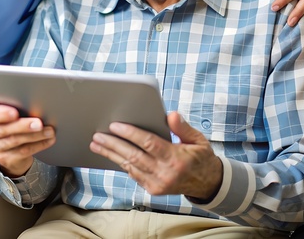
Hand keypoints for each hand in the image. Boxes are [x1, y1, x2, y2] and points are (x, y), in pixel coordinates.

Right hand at [0, 103, 55, 177]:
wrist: (7, 143)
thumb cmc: (8, 118)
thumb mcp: (6, 108)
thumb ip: (12, 104)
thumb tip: (32, 100)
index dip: (1, 114)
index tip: (15, 113)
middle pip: (3, 129)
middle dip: (23, 126)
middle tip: (39, 123)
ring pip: (16, 141)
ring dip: (36, 136)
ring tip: (49, 131)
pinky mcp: (3, 158)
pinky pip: (23, 151)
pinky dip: (39, 145)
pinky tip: (48, 139)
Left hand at [90, 112, 222, 199]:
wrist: (207, 184)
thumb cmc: (200, 157)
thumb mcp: (198, 140)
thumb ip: (183, 127)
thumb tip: (171, 115)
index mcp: (176, 159)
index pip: (149, 143)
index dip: (131, 133)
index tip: (115, 125)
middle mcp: (165, 173)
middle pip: (134, 156)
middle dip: (113, 144)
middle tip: (98, 135)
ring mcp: (157, 184)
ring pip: (129, 167)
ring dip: (111, 154)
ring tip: (96, 144)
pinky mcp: (153, 189)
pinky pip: (133, 174)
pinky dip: (121, 163)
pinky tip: (110, 154)